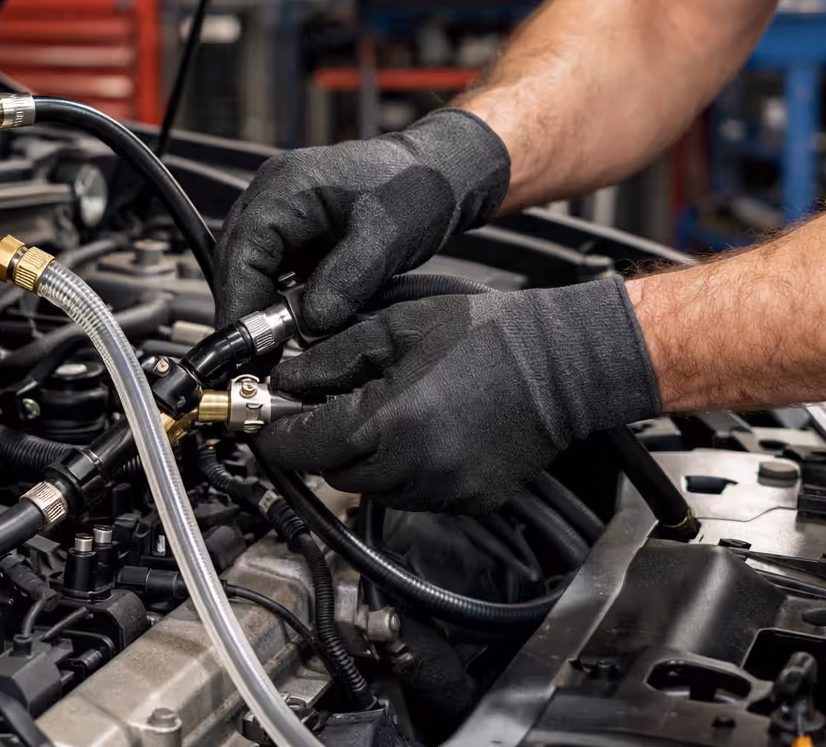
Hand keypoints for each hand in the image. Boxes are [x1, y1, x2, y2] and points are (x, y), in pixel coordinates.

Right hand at [214, 109, 509, 328]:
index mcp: (287, 187)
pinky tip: (294, 323)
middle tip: (257, 358)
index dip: (239, 302)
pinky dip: (280, 295)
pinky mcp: (299, 225)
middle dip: (245, 308)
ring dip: (261, 304)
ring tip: (275, 347)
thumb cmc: (420, 189)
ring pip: (253, 265)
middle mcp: (275, 193)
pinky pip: (275, 264)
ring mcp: (284, 208)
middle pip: (237, 259)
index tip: (246, 347)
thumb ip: (344, 283)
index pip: (242, 252)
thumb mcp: (385, 241)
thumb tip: (307, 326)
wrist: (446, 170)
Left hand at [258, 276, 660, 513]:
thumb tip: (286, 377)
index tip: (262, 419)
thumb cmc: (488, 334)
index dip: (274, 433)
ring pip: (369, 487)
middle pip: (331, 471)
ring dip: (359, 457)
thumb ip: (333, 357)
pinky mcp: (467, 501)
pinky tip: (419, 428)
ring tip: (383, 409)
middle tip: (324, 404)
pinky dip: (400, 469)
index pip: (302, 446)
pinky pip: (410, 494)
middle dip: (320, 440)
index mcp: (390, 420)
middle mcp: (414, 466)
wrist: (563, 364)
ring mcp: (443, 490)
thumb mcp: (397, 325)